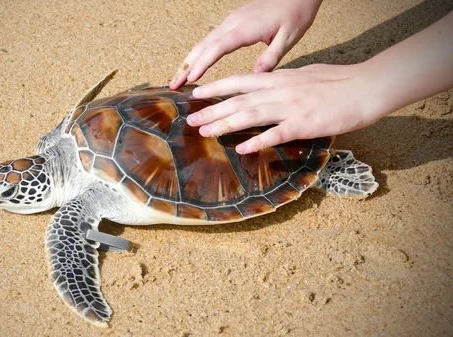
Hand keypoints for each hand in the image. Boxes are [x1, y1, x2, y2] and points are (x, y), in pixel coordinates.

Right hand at [170, 0, 322, 88]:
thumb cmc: (295, 13)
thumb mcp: (289, 38)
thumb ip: (271, 57)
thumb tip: (255, 75)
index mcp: (245, 28)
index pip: (217, 48)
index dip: (202, 64)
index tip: (190, 79)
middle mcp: (233, 23)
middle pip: (203, 45)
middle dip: (186, 65)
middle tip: (173, 85)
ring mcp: (231, 21)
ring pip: (204, 42)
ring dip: (189, 60)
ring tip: (178, 78)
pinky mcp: (233, 21)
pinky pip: (211, 38)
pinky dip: (199, 53)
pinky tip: (195, 64)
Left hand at [186, 63, 383, 153]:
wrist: (365, 87)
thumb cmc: (337, 82)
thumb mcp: (303, 75)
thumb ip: (281, 82)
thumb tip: (265, 84)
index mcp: (278, 79)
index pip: (239, 81)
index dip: (215, 87)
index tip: (196, 94)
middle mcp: (279, 91)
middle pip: (238, 100)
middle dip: (212, 110)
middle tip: (190, 120)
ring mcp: (291, 107)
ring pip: (251, 115)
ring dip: (226, 125)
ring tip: (206, 133)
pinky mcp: (304, 124)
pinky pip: (276, 134)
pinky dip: (258, 142)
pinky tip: (242, 149)